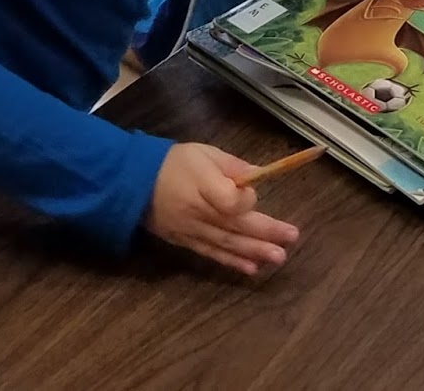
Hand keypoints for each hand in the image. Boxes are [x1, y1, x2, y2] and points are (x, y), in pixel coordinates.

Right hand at [145, 144, 298, 275]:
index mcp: (202, 185)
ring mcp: (191, 230)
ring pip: (226, 243)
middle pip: (234, 224)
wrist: (132, 183)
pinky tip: (252, 269)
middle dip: (264, 233)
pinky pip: (212, 253)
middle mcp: (198, 212)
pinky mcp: (185, 242)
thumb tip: (259, 175)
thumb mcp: (205, 153)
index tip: (254, 192)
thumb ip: (232, 166)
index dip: (246, 199)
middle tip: (291, 239)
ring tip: (278, 258)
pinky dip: (231, 262)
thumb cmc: (175, 163)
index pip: (228, 200)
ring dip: (253, 252)